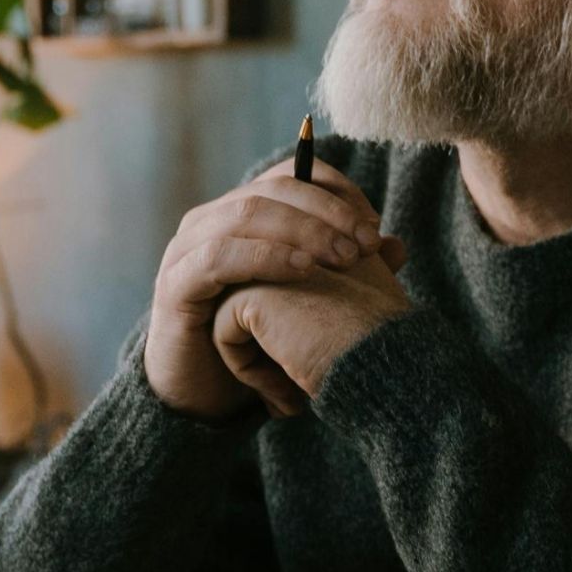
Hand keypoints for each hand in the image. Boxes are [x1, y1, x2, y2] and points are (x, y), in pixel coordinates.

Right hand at [144, 156, 404, 421]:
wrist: (206, 396)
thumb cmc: (258, 340)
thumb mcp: (309, 299)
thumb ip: (348, 271)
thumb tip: (396, 246)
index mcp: (244, 213)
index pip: (292, 175)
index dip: (337, 192)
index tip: (374, 228)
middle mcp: (212, 220)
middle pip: (275, 189)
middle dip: (329, 212)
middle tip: (368, 243)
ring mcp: (188, 248)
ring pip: (248, 213)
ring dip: (303, 231)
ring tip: (345, 257)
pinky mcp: (175, 284)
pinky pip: (219, 256)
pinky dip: (266, 256)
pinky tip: (304, 271)